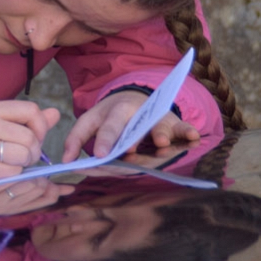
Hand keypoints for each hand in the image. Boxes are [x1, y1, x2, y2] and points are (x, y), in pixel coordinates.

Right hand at [0, 100, 59, 193]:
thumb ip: (26, 119)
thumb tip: (55, 114)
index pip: (31, 110)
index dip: (41, 126)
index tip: (36, 137)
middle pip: (30, 137)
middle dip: (34, 150)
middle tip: (26, 155)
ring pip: (24, 155)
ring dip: (25, 164)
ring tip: (15, 163)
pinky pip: (13, 172)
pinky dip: (14, 174)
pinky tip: (3, 172)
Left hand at [62, 90, 199, 162]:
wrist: (135, 98)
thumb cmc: (109, 117)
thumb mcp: (90, 121)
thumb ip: (77, 139)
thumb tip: (65, 162)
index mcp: (115, 111)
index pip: (108, 127)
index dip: (104, 140)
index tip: (99, 155)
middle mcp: (137, 113)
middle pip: (134, 128)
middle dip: (130, 139)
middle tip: (127, 151)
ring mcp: (156, 118)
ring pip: (159, 126)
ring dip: (160, 134)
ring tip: (160, 142)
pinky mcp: (174, 124)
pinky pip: (183, 128)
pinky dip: (188, 132)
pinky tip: (194, 137)